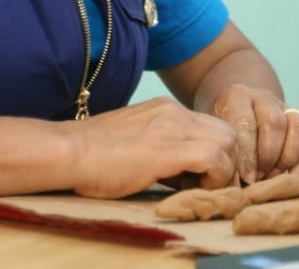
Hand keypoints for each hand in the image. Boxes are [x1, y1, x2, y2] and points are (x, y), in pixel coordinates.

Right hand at [65, 97, 238, 198]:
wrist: (70, 152)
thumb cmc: (93, 156)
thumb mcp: (134, 141)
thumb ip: (160, 147)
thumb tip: (179, 171)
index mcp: (164, 109)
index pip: (210, 126)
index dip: (214, 152)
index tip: (200, 176)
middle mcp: (173, 112)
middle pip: (226, 131)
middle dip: (226, 160)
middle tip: (207, 183)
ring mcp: (174, 126)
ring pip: (228, 141)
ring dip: (223, 169)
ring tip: (200, 187)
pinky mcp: (171, 148)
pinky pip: (215, 159)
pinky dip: (215, 177)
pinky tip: (193, 189)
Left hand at [208, 84, 298, 183]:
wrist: (235, 110)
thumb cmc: (220, 130)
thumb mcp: (213, 134)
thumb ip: (221, 152)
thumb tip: (229, 184)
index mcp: (236, 96)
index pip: (245, 124)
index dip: (247, 155)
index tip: (246, 178)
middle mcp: (263, 97)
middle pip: (274, 123)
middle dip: (268, 157)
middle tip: (259, 178)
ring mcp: (285, 106)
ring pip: (298, 126)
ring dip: (288, 157)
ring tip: (274, 176)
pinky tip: (292, 174)